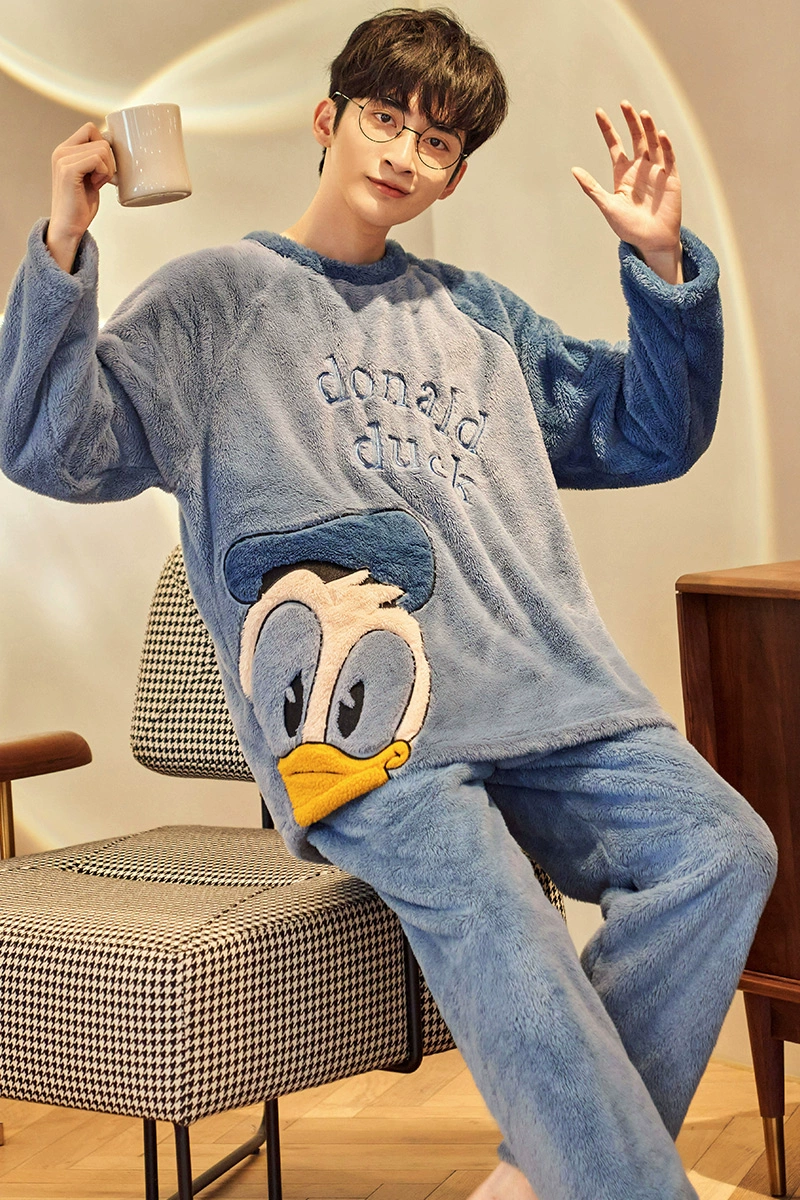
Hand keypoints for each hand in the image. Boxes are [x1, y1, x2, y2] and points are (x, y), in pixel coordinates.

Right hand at [46, 122, 116, 271]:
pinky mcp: (68, 170)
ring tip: (95, 183)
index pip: (91, 129)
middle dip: (108, 161)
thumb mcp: (90, 176)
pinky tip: (95, 185)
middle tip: (99, 179)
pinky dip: (103, 174)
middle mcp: (61, 151)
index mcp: (65, 150)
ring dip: (107, 169)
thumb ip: (95, 159)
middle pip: (100, 138)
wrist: (69, 227)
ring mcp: (63, 159)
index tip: (101, 168)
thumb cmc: (81, 205)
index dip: (103, 146)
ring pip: (102, 149)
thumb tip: (112, 142)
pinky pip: (98, 160)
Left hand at [572, 102, 682, 282]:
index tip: (598, 112)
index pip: (615, 145)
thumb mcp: (607, 206)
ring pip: (652, 143)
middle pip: (635, 138)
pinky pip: (669, 157)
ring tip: (642, 113)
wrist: (651, 242)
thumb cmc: (628, 228)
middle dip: (630, 121)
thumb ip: (591, 188)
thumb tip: (574, 170)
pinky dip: (665, 145)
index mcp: (623, 174)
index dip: (607, 129)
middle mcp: (640, 168)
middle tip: (624, 104)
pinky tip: (660, 134)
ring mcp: (656, 171)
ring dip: (648, 128)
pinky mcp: (671, 177)